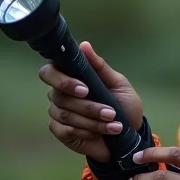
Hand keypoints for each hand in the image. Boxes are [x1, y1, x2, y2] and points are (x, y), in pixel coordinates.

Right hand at [39, 41, 142, 162]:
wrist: (129, 134)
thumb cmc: (123, 105)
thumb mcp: (118, 84)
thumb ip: (100, 66)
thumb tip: (84, 45)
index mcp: (70, 77)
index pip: (50, 72)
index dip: (62, 80)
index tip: (84, 89)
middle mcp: (59, 93)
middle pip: (59, 96)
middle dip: (87, 106)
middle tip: (109, 112)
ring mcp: (57, 113)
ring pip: (65, 114)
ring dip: (93, 120)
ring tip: (115, 124)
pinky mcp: (60, 131)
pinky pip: (66, 130)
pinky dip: (87, 131)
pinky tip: (101, 133)